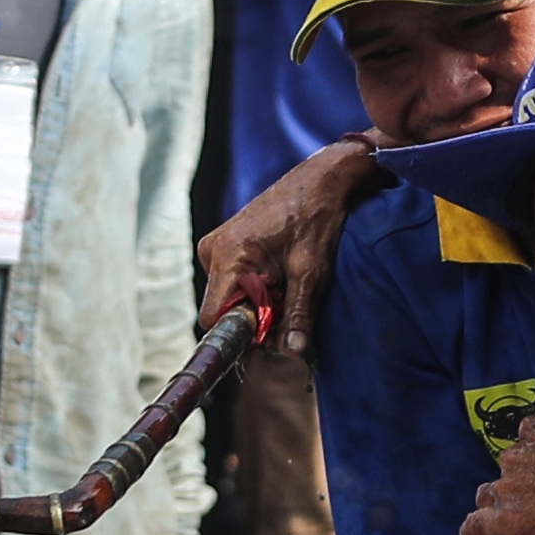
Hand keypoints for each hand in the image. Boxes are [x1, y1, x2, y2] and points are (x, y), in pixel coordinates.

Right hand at [199, 135, 380, 353]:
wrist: (321, 181)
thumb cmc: (317, 219)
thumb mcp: (311, 272)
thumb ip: (298, 314)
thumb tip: (292, 353)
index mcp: (227, 256)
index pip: (213, 317)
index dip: (240, 332)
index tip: (270, 333)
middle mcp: (212, 251)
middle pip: (224, 309)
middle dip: (256, 317)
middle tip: (290, 301)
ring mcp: (217, 247)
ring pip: (231, 297)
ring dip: (260, 302)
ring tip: (289, 282)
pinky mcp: (226, 246)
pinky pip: (235, 282)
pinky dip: (258, 287)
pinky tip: (281, 273)